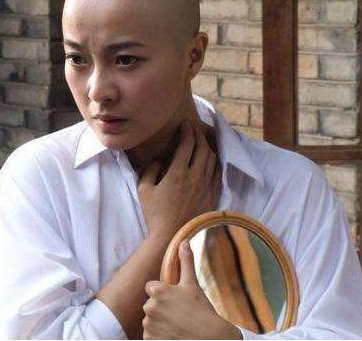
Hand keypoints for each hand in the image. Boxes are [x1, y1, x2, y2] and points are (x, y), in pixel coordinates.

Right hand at [138, 121, 220, 238]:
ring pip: (213, 159)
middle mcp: (195, 177)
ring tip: (202, 142)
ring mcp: (206, 187)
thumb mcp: (144, 189)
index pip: (187, 144)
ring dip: (208, 147)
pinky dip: (215, 162)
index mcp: (178, 173)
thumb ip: (151, 169)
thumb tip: (159, 160)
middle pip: (203, 148)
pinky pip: (217, 173)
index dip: (187, 131)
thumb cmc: (154, 214)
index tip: (185, 125)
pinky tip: (210, 161)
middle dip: (199, 135)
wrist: (172, 236)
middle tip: (194, 130)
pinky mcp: (212, 196)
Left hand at [142, 240, 241, 339]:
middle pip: (150, 304)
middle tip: (179, 314)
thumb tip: (184, 242)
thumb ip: (186, 262)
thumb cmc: (202, 311)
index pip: (151, 287)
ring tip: (177, 326)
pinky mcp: (149, 340)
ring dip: (159, 323)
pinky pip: (149, 336)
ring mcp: (149, 325)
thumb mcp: (193, 285)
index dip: (162, 293)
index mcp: (158, 291)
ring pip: (150, 320)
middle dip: (161, 308)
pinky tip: (173, 335)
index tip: (174, 299)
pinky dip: (158, 336)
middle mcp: (150, 307)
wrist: (210, 339)